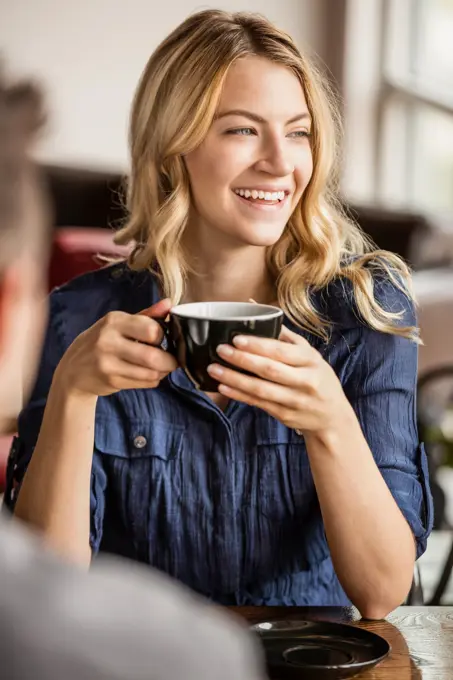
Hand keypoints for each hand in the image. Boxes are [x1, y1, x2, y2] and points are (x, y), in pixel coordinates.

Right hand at [54, 299, 177, 397]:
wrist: (72, 370)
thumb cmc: (101, 342)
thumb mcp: (119, 324)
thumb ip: (146, 315)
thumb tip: (169, 304)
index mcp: (114, 321)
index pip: (151, 329)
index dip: (163, 336)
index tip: (162, 339)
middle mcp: (108, 341)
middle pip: (152, 356)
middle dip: (169, 361)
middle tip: (172, 361)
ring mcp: (108, 363)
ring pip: (150, 373)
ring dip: (162, 372)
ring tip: (161, 368)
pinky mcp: (111, 381)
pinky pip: (144, 383)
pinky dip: (153, 380)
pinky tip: (147, 375)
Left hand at [206, 325, 352, 437]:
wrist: (332, 417)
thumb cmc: (317, 377)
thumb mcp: (309, 354)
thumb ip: (284, 335)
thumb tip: (256, 307)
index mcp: (310, 360)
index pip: (281, 351)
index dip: (258, 345)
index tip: (236, 338)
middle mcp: (305, 381)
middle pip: (269, 370)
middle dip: (242, 359)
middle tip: (221, 350)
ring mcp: (294, 400)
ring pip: (260, 389)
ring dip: (234, 379)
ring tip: (214, 369)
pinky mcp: (284, 415)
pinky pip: (258, 403)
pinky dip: (239, 395)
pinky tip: (223, 387)